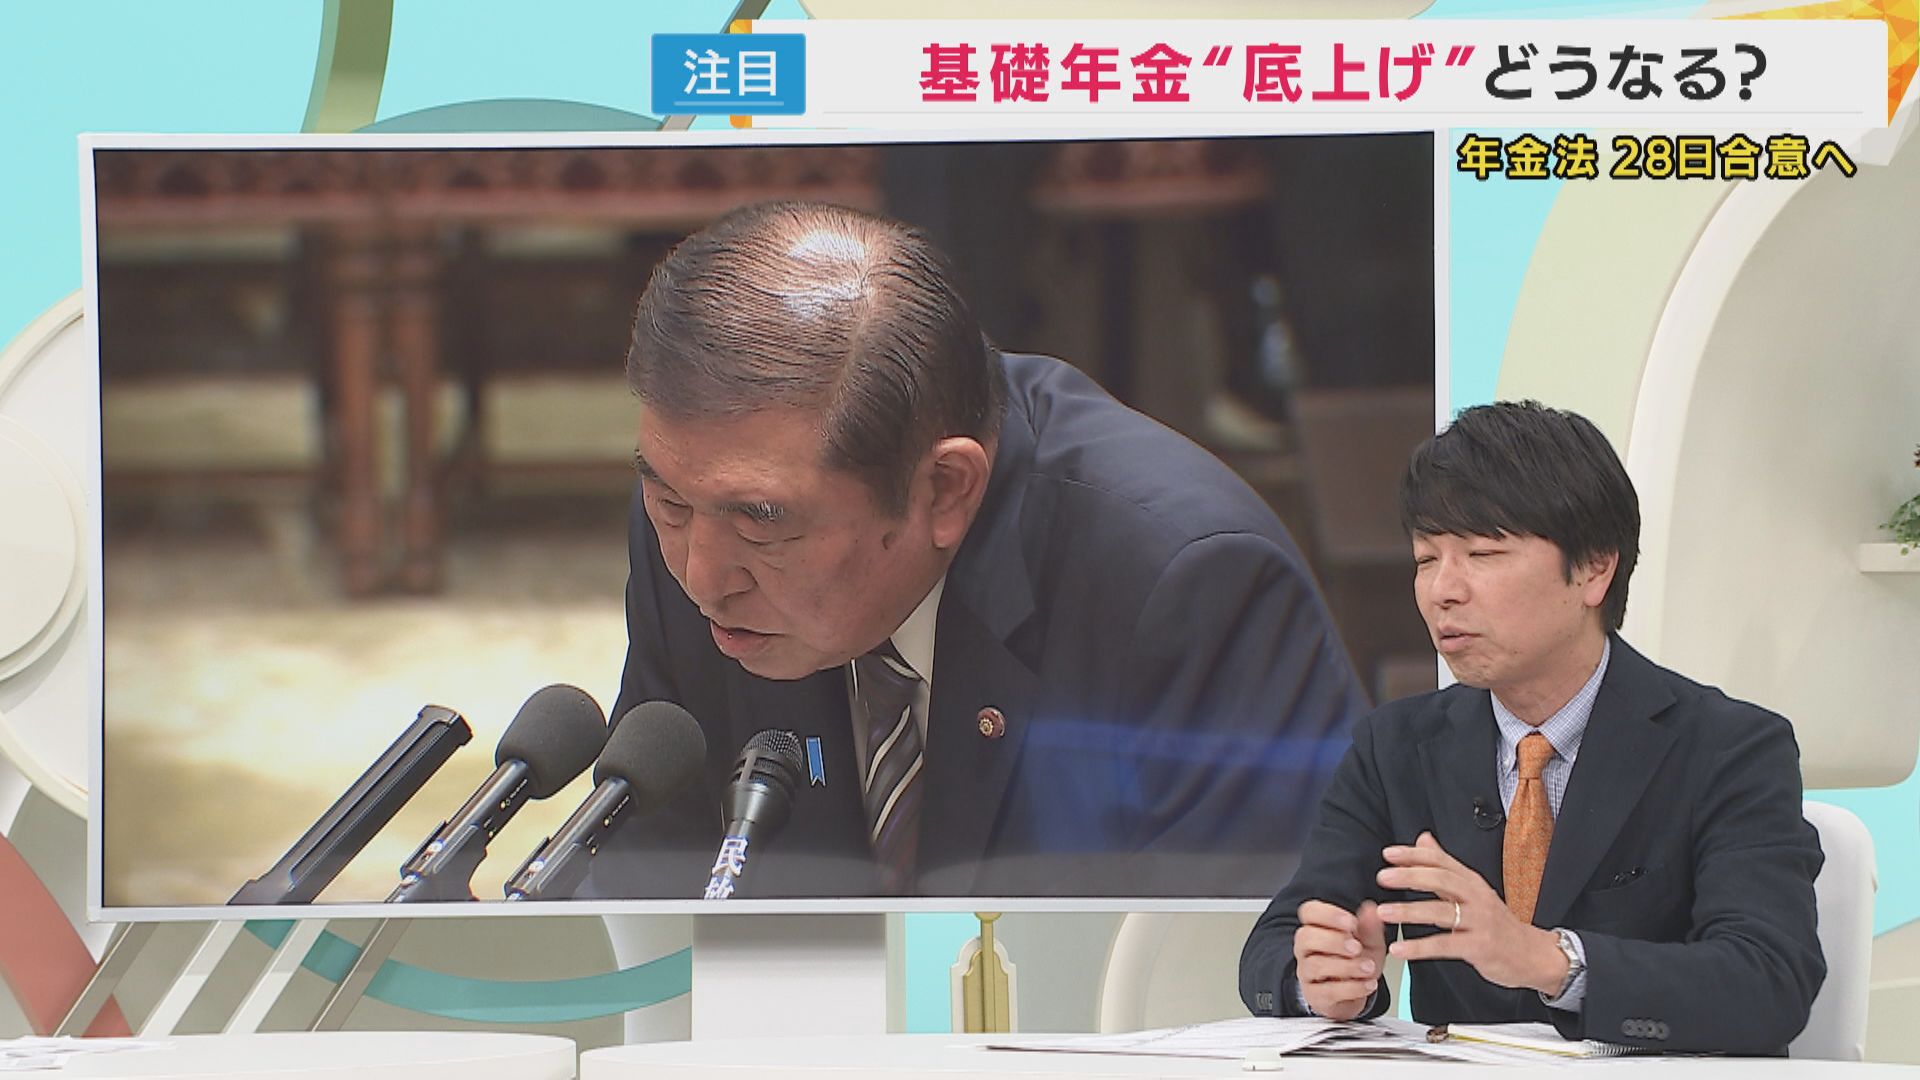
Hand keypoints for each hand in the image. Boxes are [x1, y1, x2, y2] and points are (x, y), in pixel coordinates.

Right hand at [1292, 898, 1387, 1019]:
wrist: (1355, 993)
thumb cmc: (1356, 961)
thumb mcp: (1369, 941)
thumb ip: (1370, 927)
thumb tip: (1372, 910)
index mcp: (1317, 927)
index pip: (1309, 912)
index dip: (1328, 915)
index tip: (1351, 922)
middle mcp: (1306, 948)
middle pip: (1306, 937)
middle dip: (1333, 941)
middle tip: (1357, 947)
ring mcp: (1307, 972)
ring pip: (1315, 965)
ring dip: (1345, 966)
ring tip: (1368, 967)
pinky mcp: (1315, 995)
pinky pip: (1328, 991)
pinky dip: (1351, 988)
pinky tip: (1368, 984)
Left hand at [1375, 832, 1567, 994]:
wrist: (1532, 955)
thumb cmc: (1497, 923)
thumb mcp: (1473, 891)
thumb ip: (1445, 867)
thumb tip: (1423, 839)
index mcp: (1472, 882)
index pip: (1442, 861)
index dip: (1415, 855)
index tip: (1389, 854)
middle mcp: (1477, 897)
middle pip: (1442, 880)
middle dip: (1410, 876)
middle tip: (1383, 876)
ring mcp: (1480, 922)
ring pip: (1441, 912)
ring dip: (1409, 911)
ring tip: (1384, 912)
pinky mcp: (1480, 947)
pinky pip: (1445, 945)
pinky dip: (1420, 948)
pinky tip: (1400, 949)